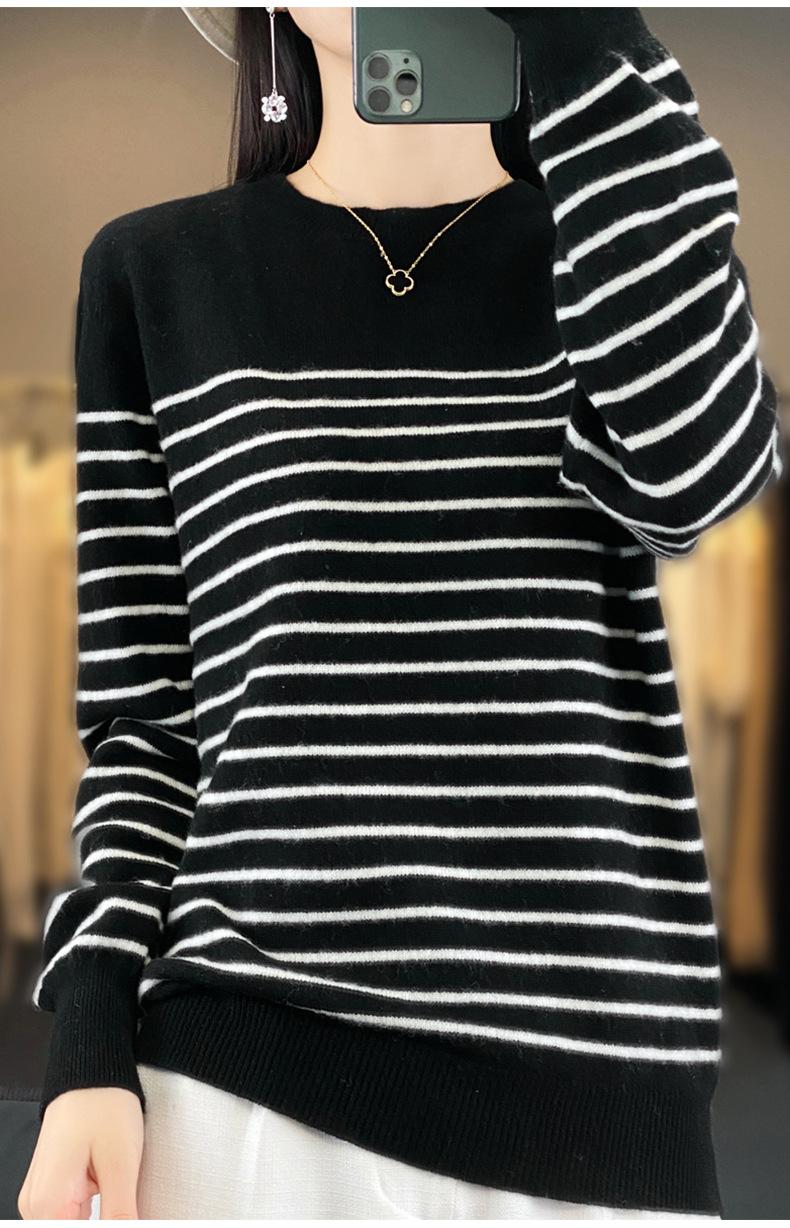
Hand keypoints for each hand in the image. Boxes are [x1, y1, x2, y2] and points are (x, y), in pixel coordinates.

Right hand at [18, 1088, 143, 1219]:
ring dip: (100, 1217)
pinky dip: (94, 1211)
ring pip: (73, 1225)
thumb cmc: (104, 1105)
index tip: (125, 1217)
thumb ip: (120, 1216)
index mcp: (48, 1204)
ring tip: (115, 1187)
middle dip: (106, 1221)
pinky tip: (109, 1190)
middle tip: (123, 1197)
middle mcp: (36, 1205)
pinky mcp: (52, 1189)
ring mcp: (42, 1197)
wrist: (93, 1071)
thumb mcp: (121, 1164)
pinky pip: (71, 1214)